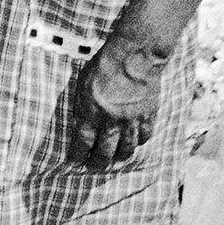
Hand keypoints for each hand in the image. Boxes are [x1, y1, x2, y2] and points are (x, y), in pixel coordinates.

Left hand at [73, 31, 169, 165]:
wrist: (135, 56)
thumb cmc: (104, 65)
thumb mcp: (82, 84)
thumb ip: (82, 106)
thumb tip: (80, 124)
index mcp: (91, 112)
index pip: (82, 143)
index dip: (78, 155)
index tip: (75, 162)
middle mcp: (111, 121)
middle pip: (104, 152)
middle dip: (97, 164)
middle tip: (93, 168)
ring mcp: (132, 121)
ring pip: (126, 149)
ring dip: (118, 158)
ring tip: (114, 162)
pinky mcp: (148, 116)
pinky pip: (144, 137)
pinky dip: (138, 143)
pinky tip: (133, 144)